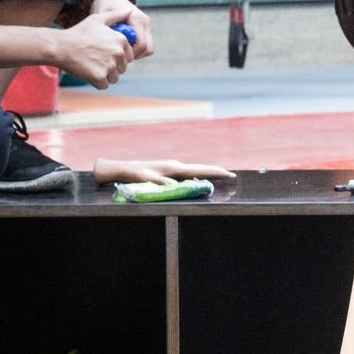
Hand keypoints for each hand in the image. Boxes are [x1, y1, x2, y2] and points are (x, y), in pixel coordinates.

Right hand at [48, 8, 132, 88]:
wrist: (60, 46)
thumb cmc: (78, 32)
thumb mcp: (98, 19)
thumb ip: (116, 15)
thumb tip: (130, 10)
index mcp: (121, 40)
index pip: (128, 56)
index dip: (116, 57)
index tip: (102, 53)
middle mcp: (118, 53)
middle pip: (122, 68)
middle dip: (111, 67)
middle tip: (95, 60)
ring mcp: (109, 66)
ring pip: (114, 78)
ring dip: (104, 76)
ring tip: (91, 66)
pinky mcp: (99, 77)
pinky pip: (104, 85)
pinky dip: (96, 82)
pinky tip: (87, 73)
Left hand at [90, 0, 153, 61]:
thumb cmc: (105, 5)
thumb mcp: (103, 16)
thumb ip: (107, 30)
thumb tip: (109, 47)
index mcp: (136, 19)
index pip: (141, 44)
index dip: (130, 54)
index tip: (117, 54)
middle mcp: (145, 22)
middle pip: (148, 48)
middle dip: (135, 55)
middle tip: (120, 55)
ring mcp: (146, 25)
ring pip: (147, 48)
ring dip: (135, 53)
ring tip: (120, 50)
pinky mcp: (144, 29)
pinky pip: (144, 45)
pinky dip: (135, 49)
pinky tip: (122, 46)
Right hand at [91, 158, 236, 185]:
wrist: (122, 169)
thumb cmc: (145, 174)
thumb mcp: (164, 179)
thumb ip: (179, 182)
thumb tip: (196, 184)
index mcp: (177, 169)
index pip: (200, 170)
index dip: (216, 172)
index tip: (232, 175)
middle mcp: (172, 167)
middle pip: (197, 169)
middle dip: (214, 171)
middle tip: (231, 175)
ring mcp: (161, 171)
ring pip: (182, 172)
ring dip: (197, 174)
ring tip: (211, 176)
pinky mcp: (148, 176)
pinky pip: (160, 181)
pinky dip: (168, 183)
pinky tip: (175, 186)